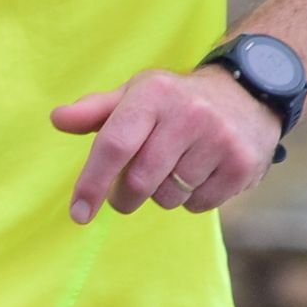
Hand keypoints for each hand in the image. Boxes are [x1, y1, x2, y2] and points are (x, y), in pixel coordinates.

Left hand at [52, 64, 282, 221]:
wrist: (248, 93)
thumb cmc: (177, 100)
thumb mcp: (137, 94)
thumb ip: (95, 111)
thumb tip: (57, 120)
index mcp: (154, 94)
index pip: (114, 145)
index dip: (92, 183)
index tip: (79, 213)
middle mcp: (189, 114)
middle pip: (140, 181)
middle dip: (125, 196)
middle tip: (127, 191)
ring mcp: (219, 140)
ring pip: (169, 197)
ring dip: (161, 194)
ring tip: (173, 168)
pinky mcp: (241, 165)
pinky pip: (199, 204)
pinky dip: (190, 199)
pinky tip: (199, 173)